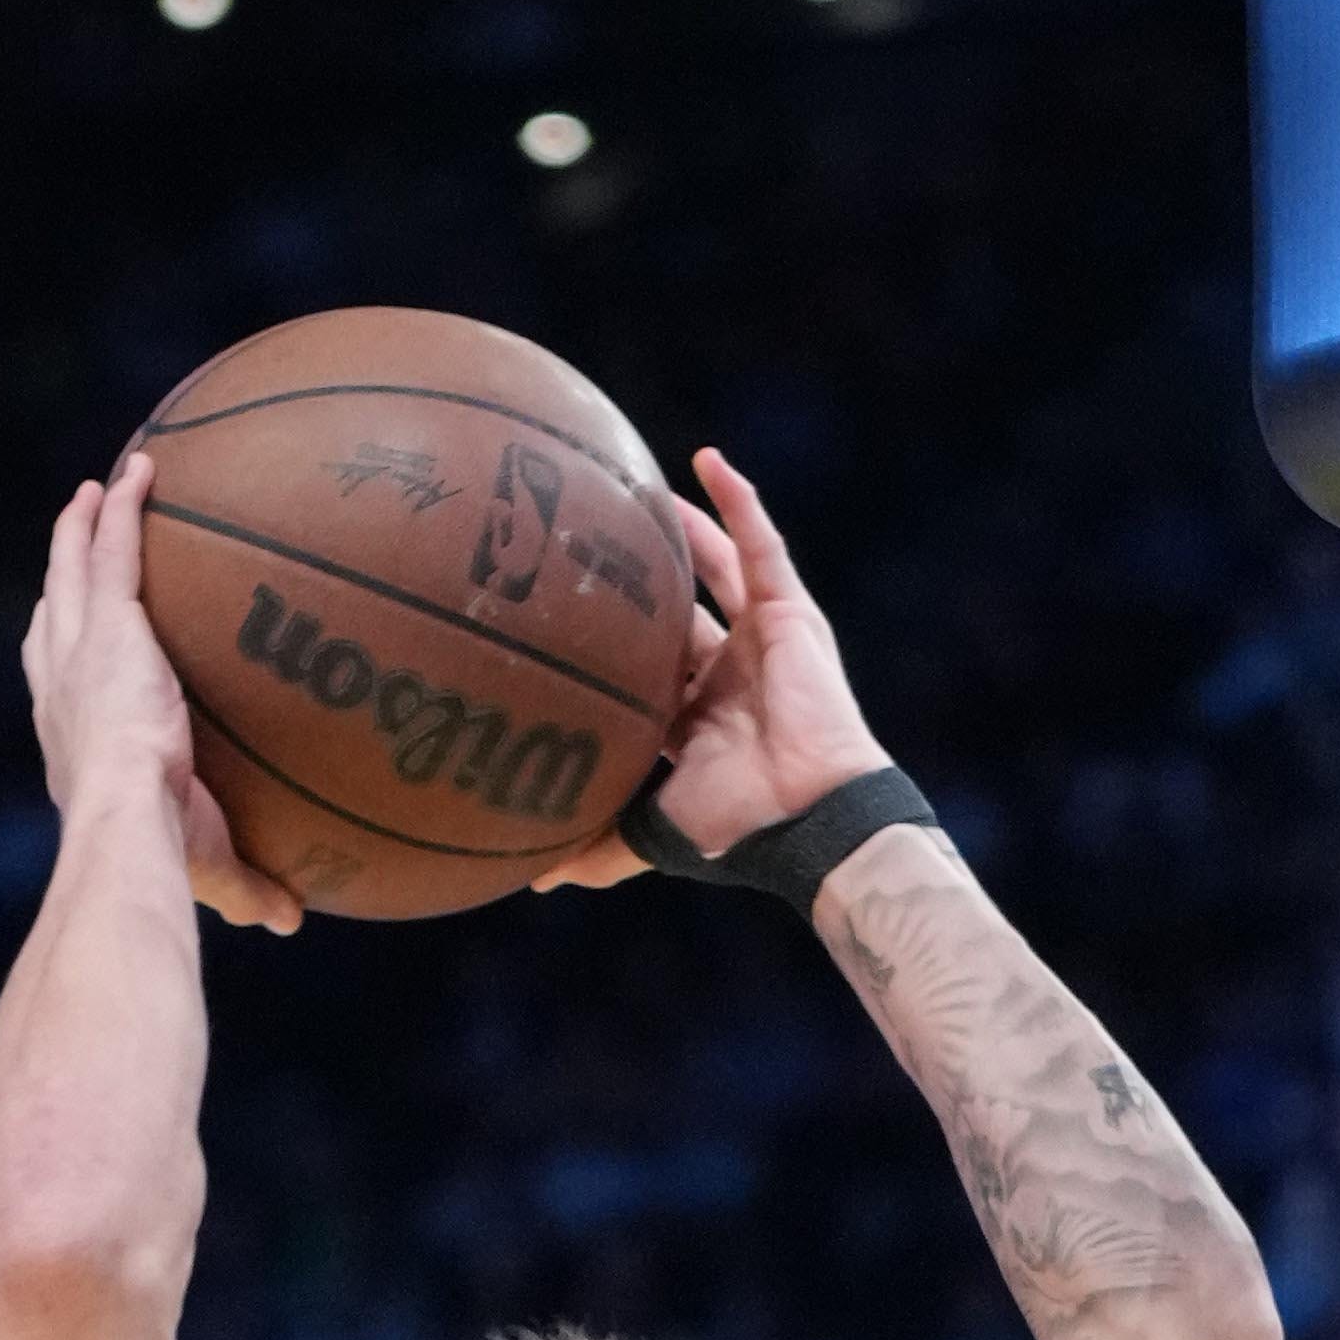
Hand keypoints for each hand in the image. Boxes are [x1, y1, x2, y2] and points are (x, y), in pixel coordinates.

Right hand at [20, 452, 297, 937]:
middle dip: (61, 577)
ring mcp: (80, 650)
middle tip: (74, 542)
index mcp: (74, 741)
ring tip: (98, 491)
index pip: (60, 689)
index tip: (75, 639)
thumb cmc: (154, 862)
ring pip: (73, 569)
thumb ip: (248, 887)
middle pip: (54, 616)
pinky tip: (144, 468)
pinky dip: (123, 506)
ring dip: (83, 527)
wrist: (126, 829)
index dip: (62, 659)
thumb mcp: (208, 870)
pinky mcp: (108, 623)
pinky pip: (114, 546)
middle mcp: (63, 689)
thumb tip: (291, 917)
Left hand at [550, 444, 894, 894]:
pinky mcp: (789, 611)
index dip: (615, 644)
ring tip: (642, 488)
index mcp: (698, 720)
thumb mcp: (652, 832)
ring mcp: (761, 638)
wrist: (805, 813)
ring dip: (686, 528)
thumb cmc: (737, 828)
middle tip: (590, 537)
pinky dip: (737, 501)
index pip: (648, 671)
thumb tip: (534, 878)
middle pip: (678, 611)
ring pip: (717, 566)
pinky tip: (706, 460)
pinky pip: (759, 542)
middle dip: (643, 579)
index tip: (560, 614)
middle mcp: (728, 674)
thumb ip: (598, 846)